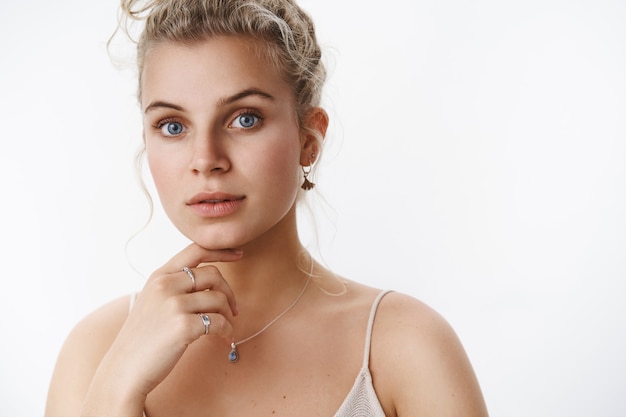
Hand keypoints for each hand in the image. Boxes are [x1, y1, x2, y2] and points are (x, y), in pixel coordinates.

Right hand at [91, 243, 241, 402]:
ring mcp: (174, 305)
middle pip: (213, 274)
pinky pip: (219, 322)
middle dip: (229, 292)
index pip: (195, 250)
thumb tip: (211, 278)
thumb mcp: (152, 300)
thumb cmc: (142, 338)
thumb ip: (175, 285)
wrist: (123, 370)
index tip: (238, 254)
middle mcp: (165, 285)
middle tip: (233, 309)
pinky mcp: (183, 326)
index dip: (221, 250)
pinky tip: (224, 339)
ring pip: (219, 299)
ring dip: (228, 315)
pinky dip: (227, 331)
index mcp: (159, 276)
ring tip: (225, 329)